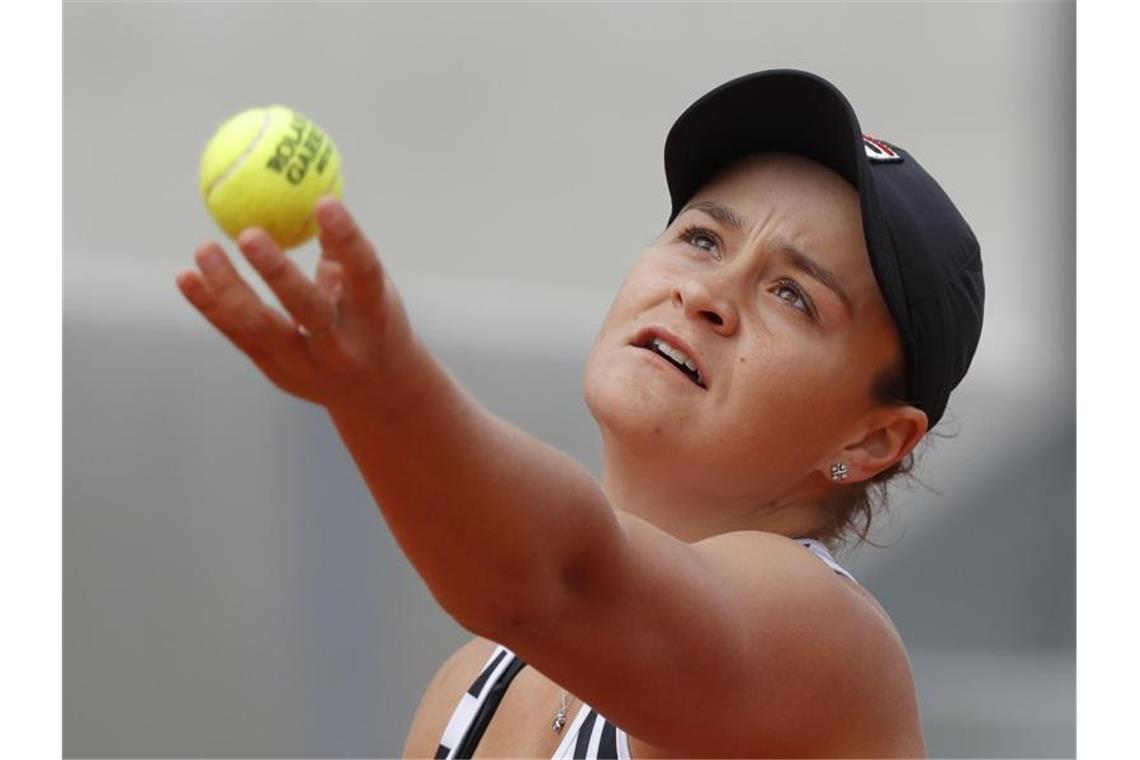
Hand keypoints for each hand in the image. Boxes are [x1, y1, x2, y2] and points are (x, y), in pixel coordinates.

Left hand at [176, 197, 415, 408]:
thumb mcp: (372, 289)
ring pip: (263, 327)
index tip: (324, 200)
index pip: (364, 274)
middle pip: (309, 310)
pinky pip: (238, 335)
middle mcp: (342, 346)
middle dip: (278, 273)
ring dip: (230, 288)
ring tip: (205, 248)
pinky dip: (211, 306)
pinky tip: (186, 278)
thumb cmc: (371, 320)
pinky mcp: (277, 372)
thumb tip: (311, 190)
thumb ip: (342, 250)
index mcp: (374, 316)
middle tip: (248, 233)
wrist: (376, 390)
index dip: (347, 238)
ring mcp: (307, 365)